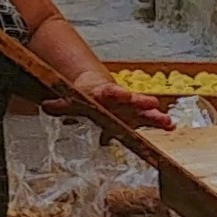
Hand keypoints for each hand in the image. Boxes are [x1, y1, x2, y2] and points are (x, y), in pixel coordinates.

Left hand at [48, 83, 170, 135]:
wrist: (98, 90)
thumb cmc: (86, 97)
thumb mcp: (72, 99)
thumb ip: (61, 104)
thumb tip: (45, 105)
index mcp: (104, 94)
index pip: (110, 91)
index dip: (116, 93)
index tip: (123, 94)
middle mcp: (121, 99)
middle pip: (132, 100)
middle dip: (142, 103)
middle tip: (153, 105)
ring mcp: (130, 106)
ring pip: (145, 110)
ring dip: (155, 116)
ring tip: (168, 121)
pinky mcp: (136, 114)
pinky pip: (150, 119)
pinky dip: (160, 122)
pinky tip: (171, 126)